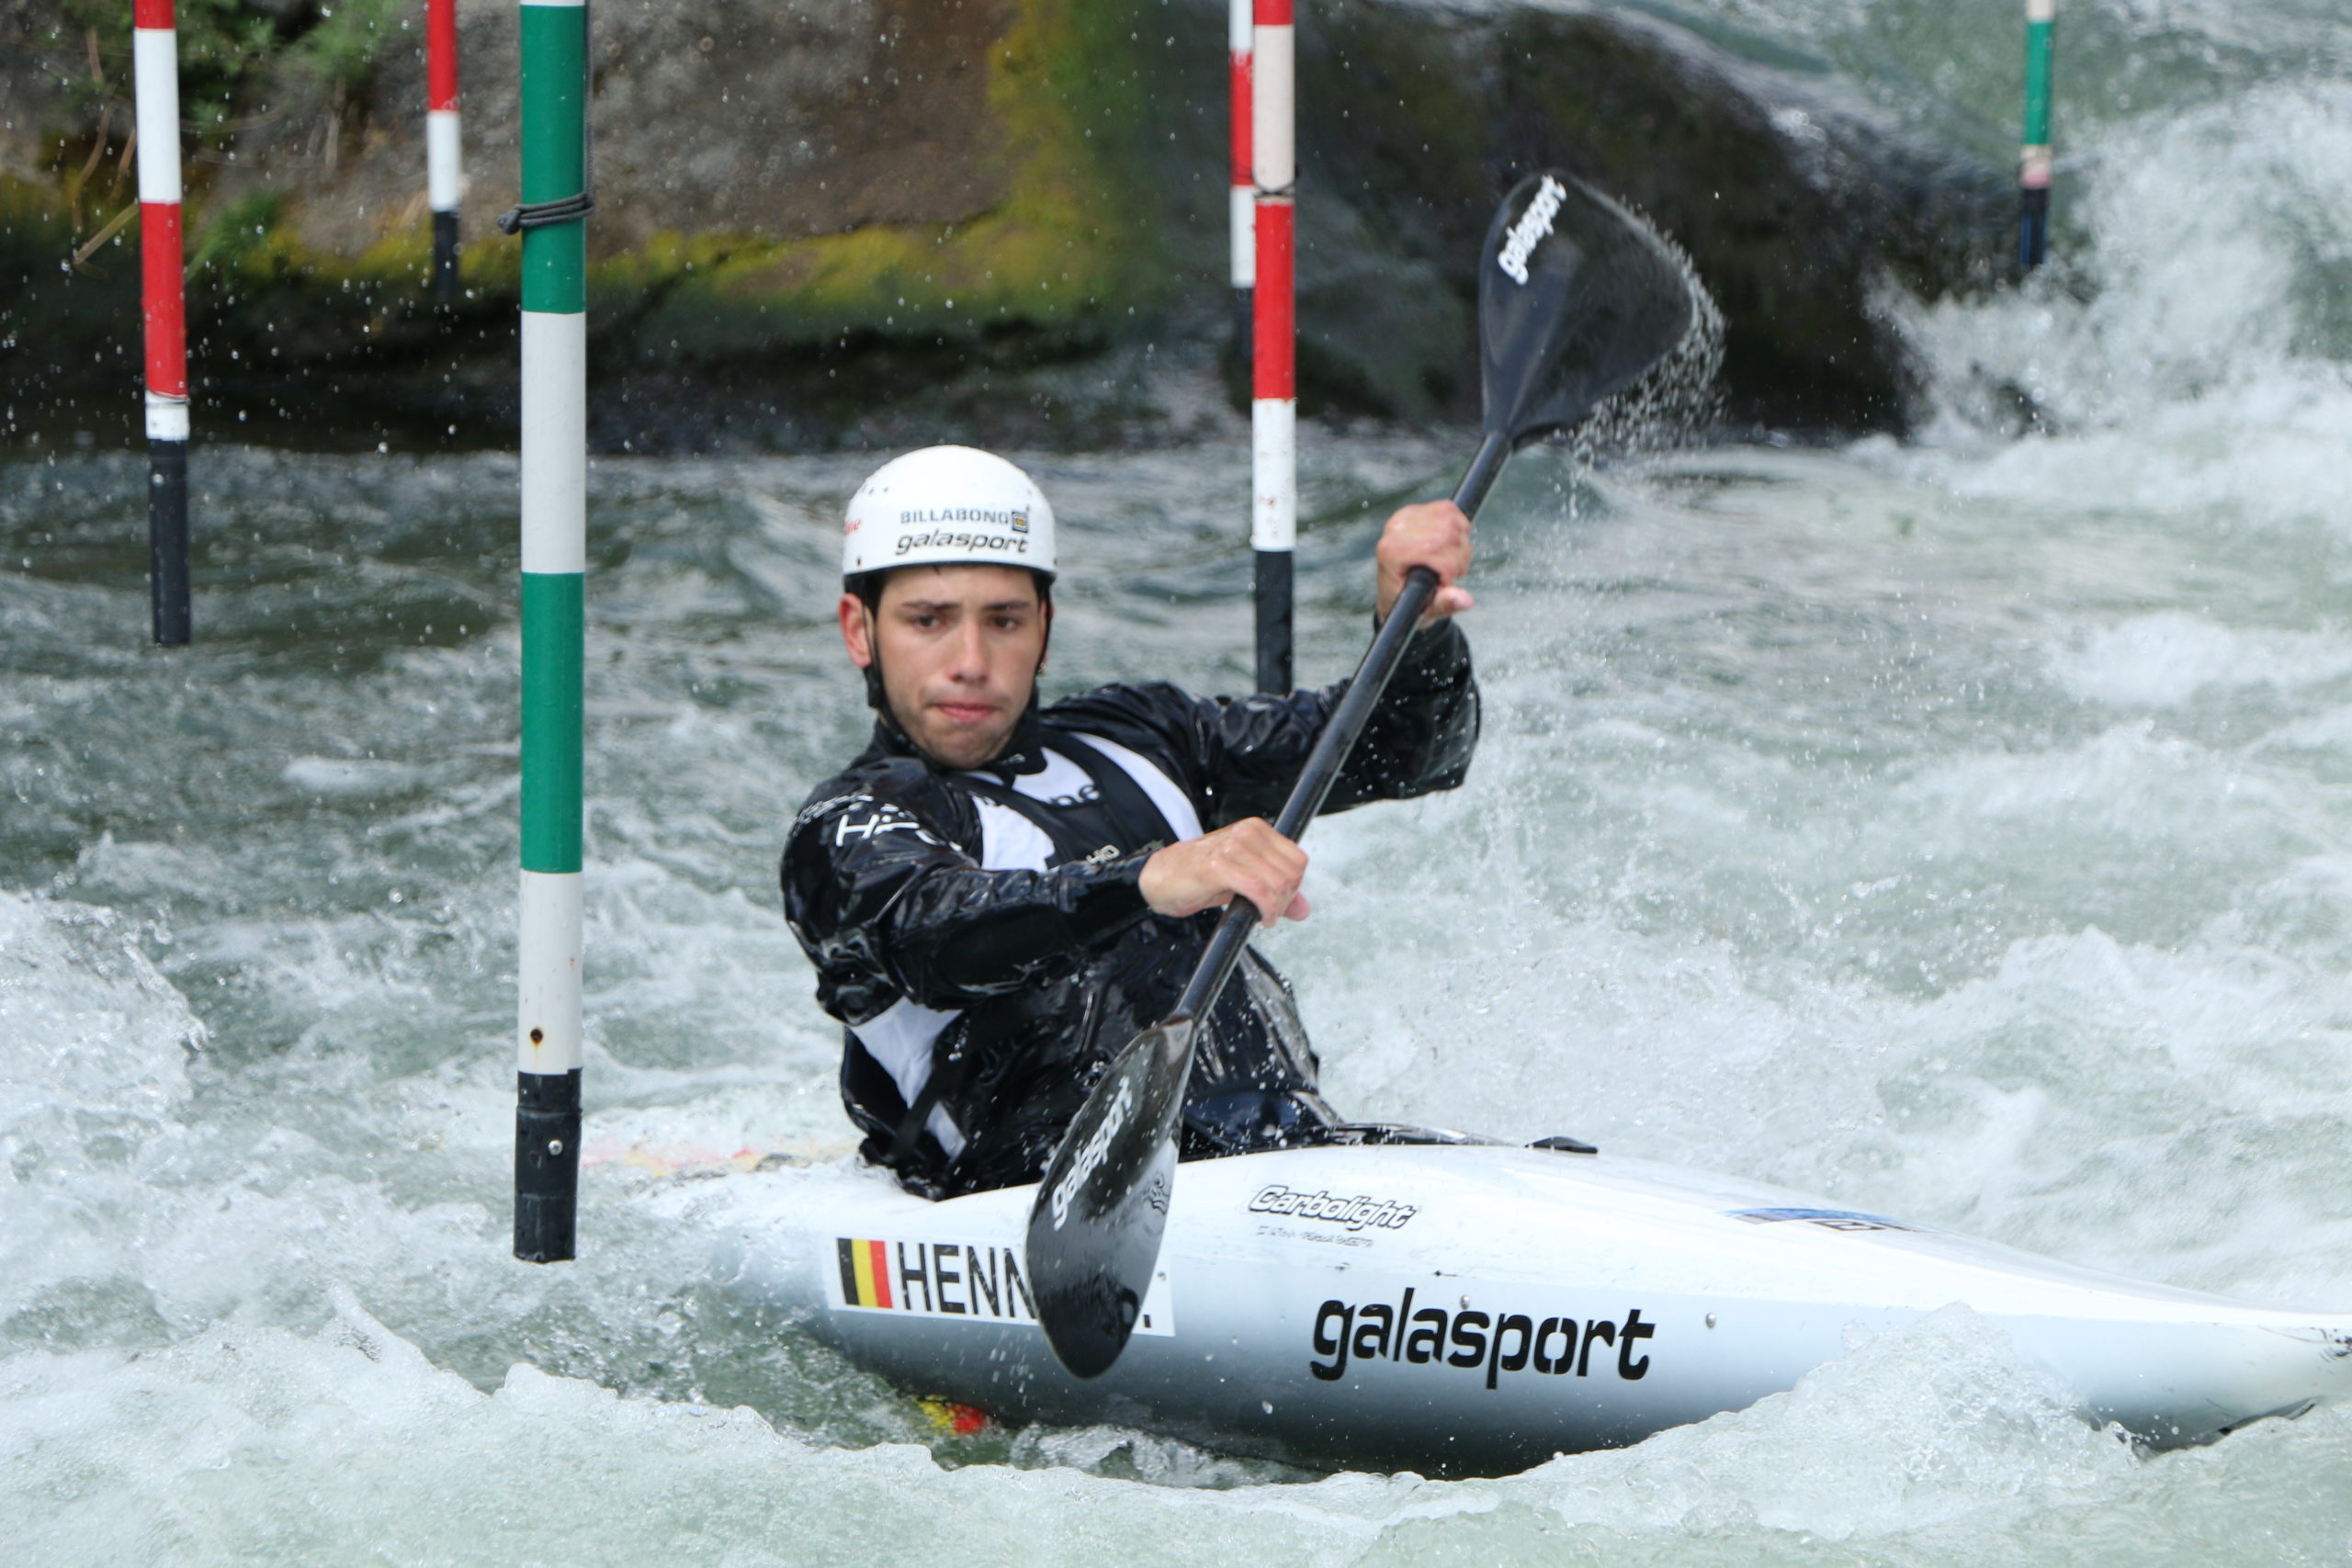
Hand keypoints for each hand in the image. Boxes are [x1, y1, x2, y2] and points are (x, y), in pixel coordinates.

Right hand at [1139, 818, 1309, 928]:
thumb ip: (1275, 891)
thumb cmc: (1201, 876)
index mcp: (1256, 830)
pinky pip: (1258, 890)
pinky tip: (1259, 918)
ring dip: (1275, 908)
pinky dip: (1265, 909)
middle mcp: (1247, 833)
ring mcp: (1232, 847)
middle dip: (1286, 900)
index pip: (1298, 859)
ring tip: (1263, 916)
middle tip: (1270, 912)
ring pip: (1277, 883)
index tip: (1280, 902)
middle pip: (1291, 873)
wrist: (1161, 877)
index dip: (1295, 887)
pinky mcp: (1219, 866)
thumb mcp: (1244, 881)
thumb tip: (1304, 910)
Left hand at [1374, 500, 1474, 627]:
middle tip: (1451, 574)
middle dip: (1459, 558)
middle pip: (1448, 533)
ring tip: (1449, 562)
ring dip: (1461, 544)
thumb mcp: (1425, 608)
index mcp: (1391, 551)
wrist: (1396, 592)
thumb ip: (1445, 603)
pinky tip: (1450, 546)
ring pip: (1452, 521)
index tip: (1446, 582)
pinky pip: (1449, 509)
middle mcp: (1396, 528)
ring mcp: (1406, 515)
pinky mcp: (1418, 509)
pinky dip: (1459, 528)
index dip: (1450, 567)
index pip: (1434, 548)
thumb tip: (1466, 600)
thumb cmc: (1407, 602)